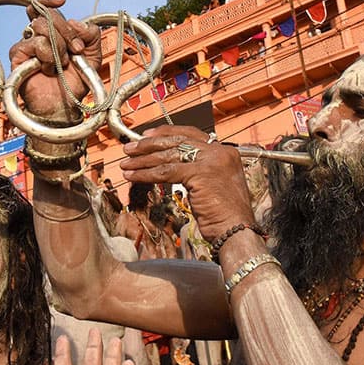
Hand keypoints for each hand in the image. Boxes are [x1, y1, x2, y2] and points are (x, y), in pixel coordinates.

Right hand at [8, 0, 102, 120]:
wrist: (65, 105)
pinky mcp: (17, 56)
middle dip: (67, 32)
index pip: (44, 6)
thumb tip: (75, 22)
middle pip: (47, 15)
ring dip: (58, 46)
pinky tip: (48, 69)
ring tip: (62, 64)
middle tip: (77, 50)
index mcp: (53, 32)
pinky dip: (47, 56)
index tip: (63, 0)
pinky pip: (34, 43)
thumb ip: (91, 35)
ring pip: (41, 27)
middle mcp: (37, 35)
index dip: (50, 0)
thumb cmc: (75, 82)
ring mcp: (26, 45)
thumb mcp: (93, 56)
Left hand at [120, 125, 255, 240]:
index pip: (190, 134)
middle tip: (130, 148)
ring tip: (126, 164)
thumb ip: (200, 171)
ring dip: (143, 160)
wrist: (237, 231)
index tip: (148, 135)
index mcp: (225, 152)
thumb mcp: (215, 185)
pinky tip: (133, 176)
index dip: (166, 133)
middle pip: (177, 141)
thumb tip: (174, 166)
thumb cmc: (225, 215)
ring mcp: (211, 161)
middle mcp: (219, 152)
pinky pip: (166, 171)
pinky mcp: (200, 174)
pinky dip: (146, 174)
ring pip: (169, 156)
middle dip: (149, 145)